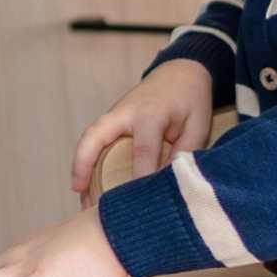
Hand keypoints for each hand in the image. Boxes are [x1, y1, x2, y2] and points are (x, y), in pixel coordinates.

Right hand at [70, 60, 215, 207]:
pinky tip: (85, 182)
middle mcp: (125, 113)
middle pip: (97, 136)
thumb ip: (185, 152)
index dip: (140, 177)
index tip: (138, 203)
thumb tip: (169, 182)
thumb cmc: (191, 101)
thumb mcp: (198, 125)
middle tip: (81, 193)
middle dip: (86, 164)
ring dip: (80, 164)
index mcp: (151, 114)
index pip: (142, 150)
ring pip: (89, 138)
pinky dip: (86, 158)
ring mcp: (114, 114)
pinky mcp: (111, 119)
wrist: (180, 72)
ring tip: (79, 195)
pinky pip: (93, 139)